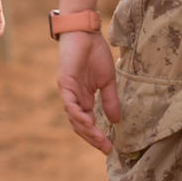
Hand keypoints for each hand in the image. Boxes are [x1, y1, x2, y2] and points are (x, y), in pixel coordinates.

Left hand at [56, 28, 119, 153]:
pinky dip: (78, 115)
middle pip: (79, 125)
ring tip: (99, 140)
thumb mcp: (108, 81)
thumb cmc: (95, 53)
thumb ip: (110, 100)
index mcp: (83, 98)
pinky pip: (69, 103)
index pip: (87, 122)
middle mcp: (74, 97)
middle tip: (105, 148)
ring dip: (86, 130)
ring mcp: (68, 91)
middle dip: (92, 138)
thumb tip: (116, 122)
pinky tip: (88, 122)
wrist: (85, 32)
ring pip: (74, 117)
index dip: (97, 136)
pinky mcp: (65, 82)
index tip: (109, 148)